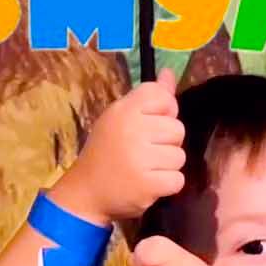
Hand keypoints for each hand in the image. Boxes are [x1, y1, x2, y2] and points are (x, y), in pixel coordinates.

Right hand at [54, 68, 183, 224]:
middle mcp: (132, 130)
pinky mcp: (148, 185)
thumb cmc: (106, 151)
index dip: (164, 112)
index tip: (149, 125)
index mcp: (124, 110)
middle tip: (145, 152)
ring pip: (179, 156)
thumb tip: (170, 73)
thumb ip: (149, 97)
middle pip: (178, 128)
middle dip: (167, 142)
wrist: (86, 192)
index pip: (163, 96)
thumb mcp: (121, 117)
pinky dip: (167, 185)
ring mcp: (140, 158)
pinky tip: (149, 183)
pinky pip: (177, 180)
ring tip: (146, 169)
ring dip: (167, 166)